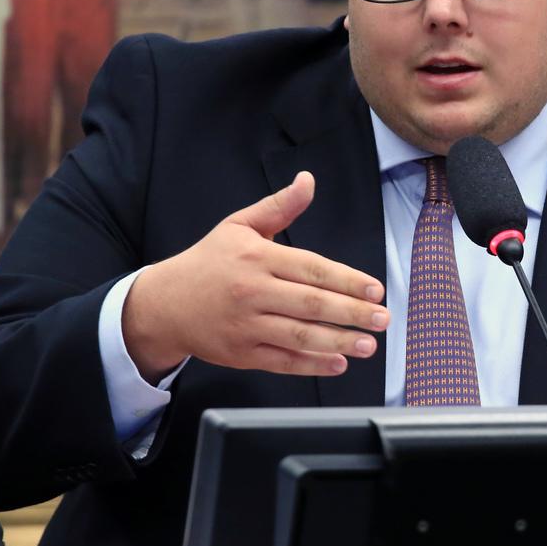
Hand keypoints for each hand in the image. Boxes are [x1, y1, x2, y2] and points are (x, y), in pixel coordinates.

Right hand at [122, 171, 388, 382]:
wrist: (164, 303)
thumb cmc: (208, 263)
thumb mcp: (239, 226)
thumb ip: (279, 207)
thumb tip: (307, 180)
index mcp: (258, 258)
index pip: (311, 269)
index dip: (347, 280)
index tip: (375, 289)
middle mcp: (252, 292)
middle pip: (311, 304)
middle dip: (352, 313)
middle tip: (383, 319)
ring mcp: (246, 325)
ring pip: (299, 336)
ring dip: (338, 341)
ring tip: (368, 344)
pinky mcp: (240, 353)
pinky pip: (282, 361)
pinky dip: (311, 365)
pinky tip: (337, 363)